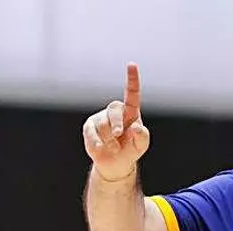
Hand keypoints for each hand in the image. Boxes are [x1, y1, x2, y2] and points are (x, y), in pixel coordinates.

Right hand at [83, 63, 149, 179]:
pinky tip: (102, 149)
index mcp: (130, 112)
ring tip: (115, 148)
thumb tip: (136, 127)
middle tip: (119, 135)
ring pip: (103, 124)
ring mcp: (100, 118)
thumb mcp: (141, 145)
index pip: (132, 93)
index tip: (132, 64)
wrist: (116, 163)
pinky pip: (91, 133)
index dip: (132, 79)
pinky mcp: (89, 127)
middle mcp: (114, 111)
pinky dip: (98, 143)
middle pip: (114, 111)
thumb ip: (142, 136)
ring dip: (110, 140)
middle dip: (117, 124)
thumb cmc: (131, 149)